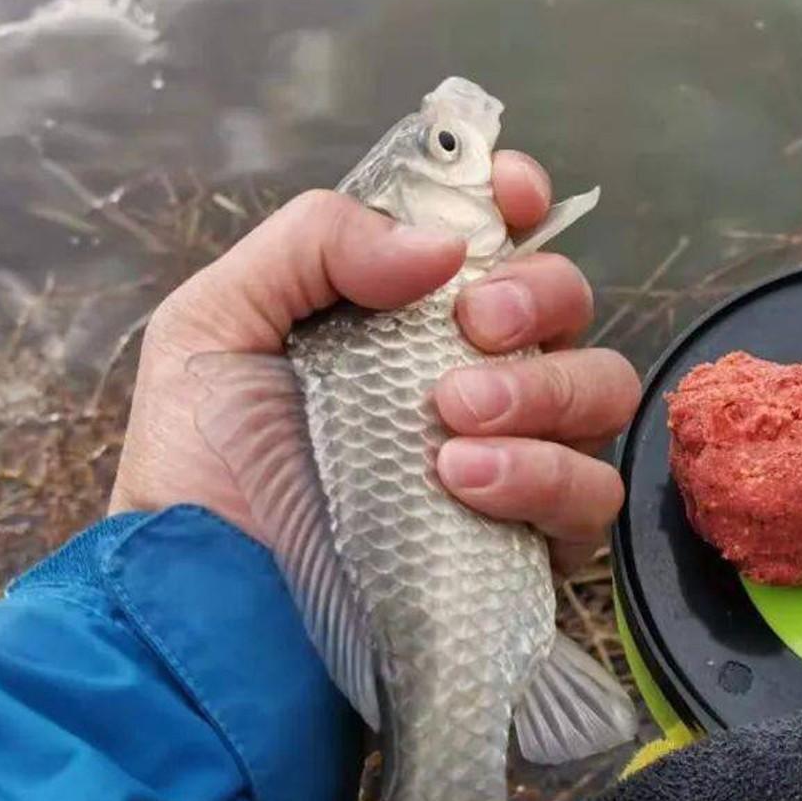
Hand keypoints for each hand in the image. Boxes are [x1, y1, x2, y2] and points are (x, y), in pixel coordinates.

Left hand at [111, 151, 639, 572]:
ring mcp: (513, 455)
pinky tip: (465, 486)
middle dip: (539, 296)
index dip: (520, 200)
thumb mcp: (216, 323)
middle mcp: (472, 370)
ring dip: (543, 390)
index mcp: (403, 309)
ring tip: (450, 424)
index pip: (496, 232)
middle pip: (570, 302)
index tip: (512, 200)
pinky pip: (592, 492)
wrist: (205, 600)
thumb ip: (316, 243)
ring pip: (600, 390)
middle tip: (472, 329)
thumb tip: (443, 245)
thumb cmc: (201, 463)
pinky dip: (544, 476)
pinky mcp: (531, 539)